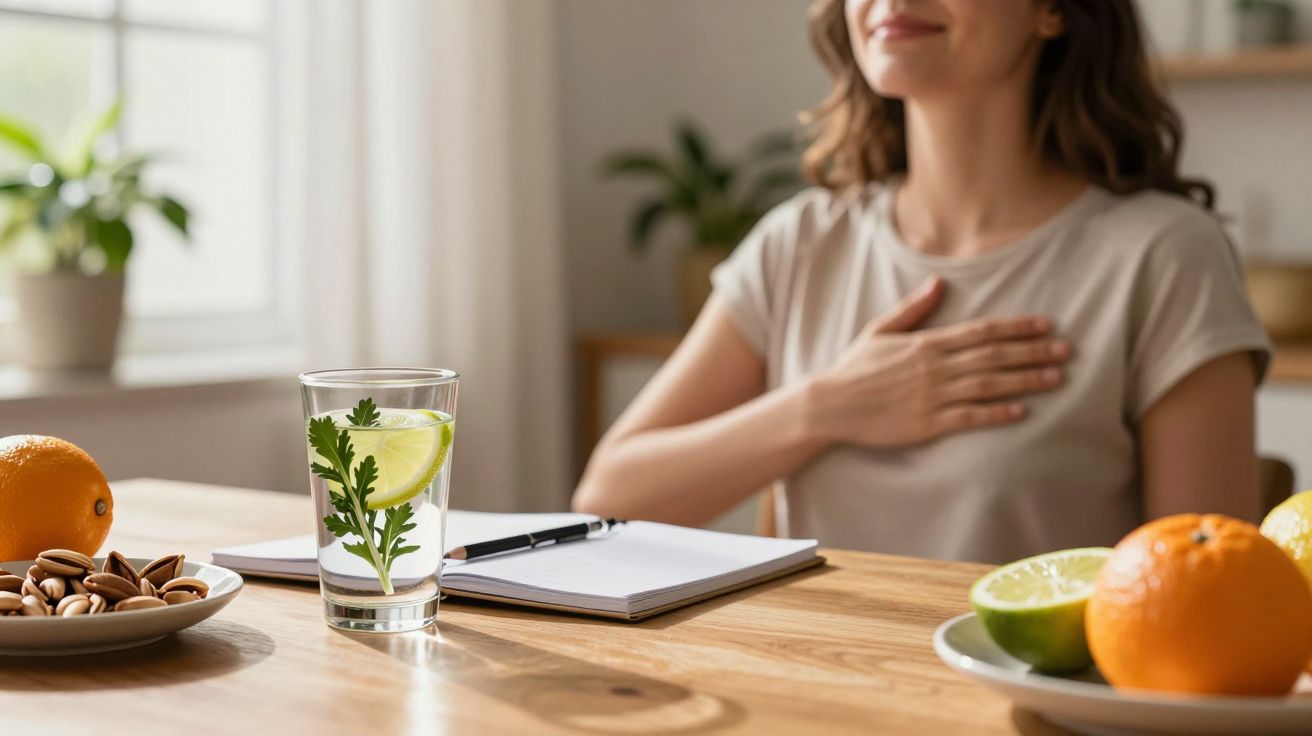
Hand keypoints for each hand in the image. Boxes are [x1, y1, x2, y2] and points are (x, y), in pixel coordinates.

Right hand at [805, 276, 1070, 447]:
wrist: (830, 405)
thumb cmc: (855, 368)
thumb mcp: (880, 330)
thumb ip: (914, 308)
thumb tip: (939, 282)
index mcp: (926, 344)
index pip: (980, 331)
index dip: (1016, 327)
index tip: (1045, 324)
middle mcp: (934, 368)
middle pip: (993, 356)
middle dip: (1032, 351)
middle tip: (1066, 349)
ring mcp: (932, 396)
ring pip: (988, 385)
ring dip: (1024, 380)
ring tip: (1056, 377)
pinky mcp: (927, 424)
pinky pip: (969, 417)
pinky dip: (996, 413)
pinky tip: (1021, 410)